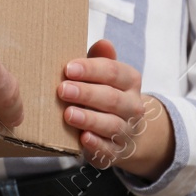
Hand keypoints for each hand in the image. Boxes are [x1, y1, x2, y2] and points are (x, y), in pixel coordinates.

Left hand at [59, 39, 173, 178]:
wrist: (125, 130)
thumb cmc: (105, 92)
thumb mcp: (104, 74)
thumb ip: (100, 59)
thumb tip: (103, 43)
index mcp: (130, 81)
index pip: (113, 72)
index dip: (91, 70)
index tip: (68, 68)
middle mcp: (133, 106)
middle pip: (111, 98)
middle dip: (86, 93)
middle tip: (62, 90)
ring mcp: (127, 130)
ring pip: (111, 125)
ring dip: (89, 119)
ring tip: (68, 114)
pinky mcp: (117, 152)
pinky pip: (109, 150)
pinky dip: (96, 145)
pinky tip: (83, 138)